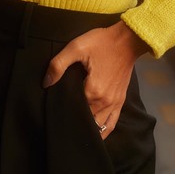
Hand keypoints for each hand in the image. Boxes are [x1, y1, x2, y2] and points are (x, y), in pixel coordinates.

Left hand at [43, 21, 148, 139]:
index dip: (63, 109)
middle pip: (86, 119)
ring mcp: (114, 103)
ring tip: (75, 127)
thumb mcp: (76, 47)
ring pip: (98, 125)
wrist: (128, 40)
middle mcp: (105, 102)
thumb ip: (59, 64)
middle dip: (74, 119)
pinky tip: (95, 133)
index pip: (74, 109)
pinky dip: (103, 130)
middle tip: (62, 117)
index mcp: (93, 91)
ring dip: (87, 127)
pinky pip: (111, 123)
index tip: (54, 110)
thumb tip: (46, 83)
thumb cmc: (102, 42)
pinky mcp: (120, 101)